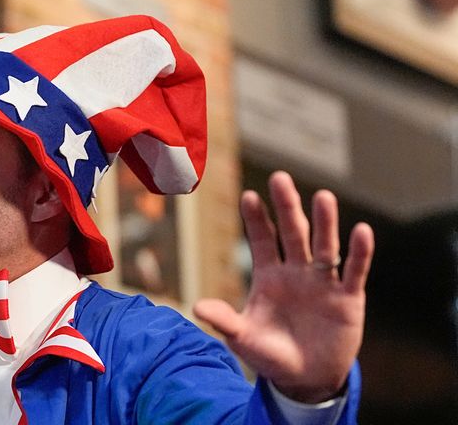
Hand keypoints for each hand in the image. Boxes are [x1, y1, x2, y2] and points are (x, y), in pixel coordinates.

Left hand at [194, 171, 373, 402]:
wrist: (305, 378)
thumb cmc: (270, 354)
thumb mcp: (244, 338)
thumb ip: (225, 321)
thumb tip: (196, 307)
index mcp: (269, 276)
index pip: (262, 240)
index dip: (256, 220)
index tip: (248, 196)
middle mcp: (296, 272)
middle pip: (292, 233)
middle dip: (286, 207)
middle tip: (280, 178)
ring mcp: (323, 282)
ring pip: (325, 246)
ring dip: (325, 223)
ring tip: (322, 196)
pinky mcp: (347, 298)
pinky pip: (354, 272)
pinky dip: (359, 253)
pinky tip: (361, 231)